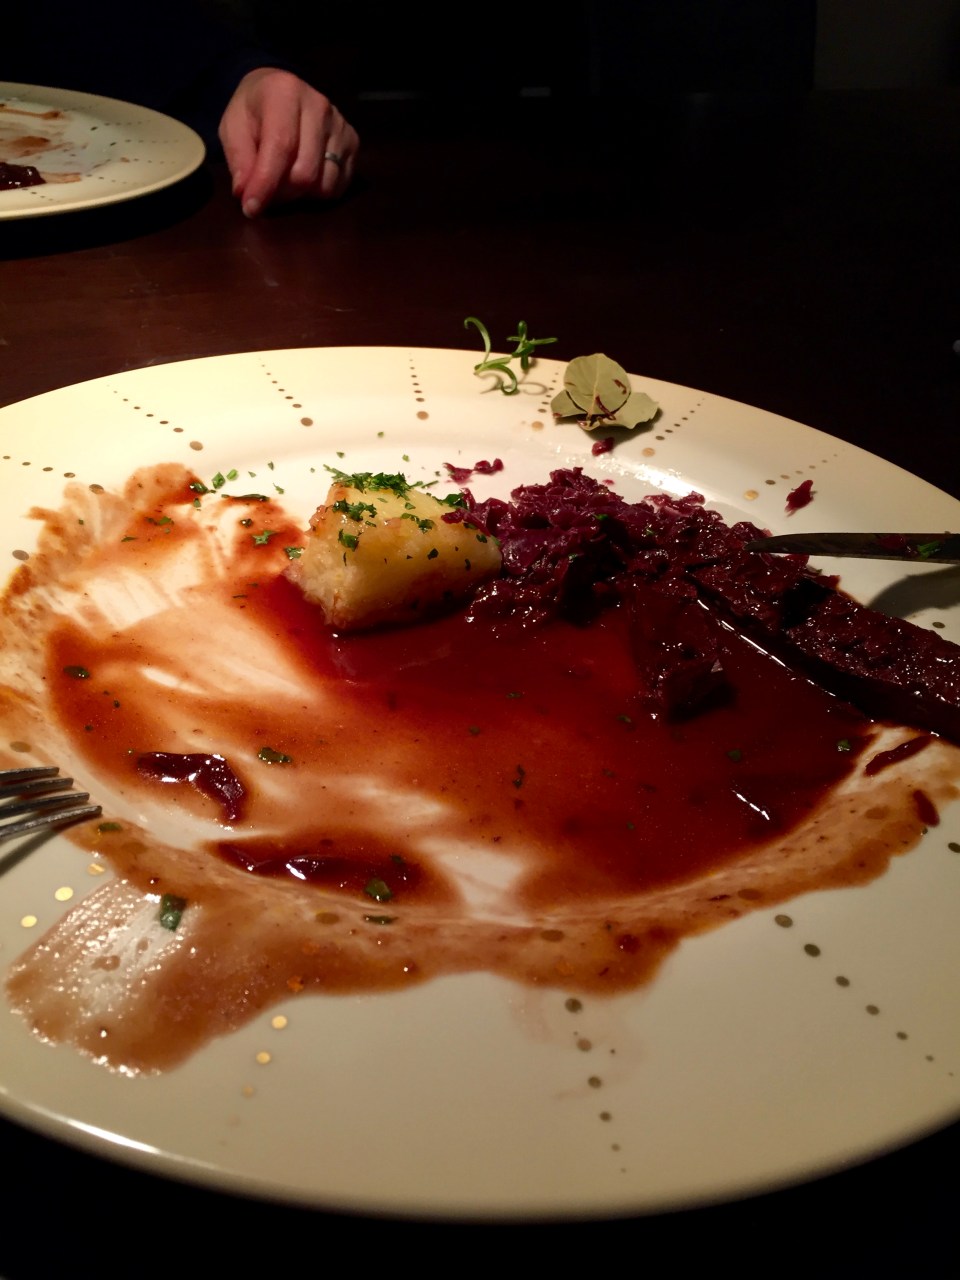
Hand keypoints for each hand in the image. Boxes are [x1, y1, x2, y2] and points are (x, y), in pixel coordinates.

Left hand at [219, 68, 357, 216]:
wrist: (279, 91)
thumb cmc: (253, 111)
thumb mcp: (232, 127)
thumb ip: (239, 159)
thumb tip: (247, 194)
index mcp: (285, 93)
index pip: (281, 146)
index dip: (265, 183)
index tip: (251, 208)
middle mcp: (319, 106)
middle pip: (306, 172)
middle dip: (283, 193)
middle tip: (267, 192)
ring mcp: (340, 125)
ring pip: (325, 183)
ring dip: (302, 195)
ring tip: (286, 182)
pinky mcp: (352, 141)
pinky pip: (339, 185)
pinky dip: (320, 192)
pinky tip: (305, 179)